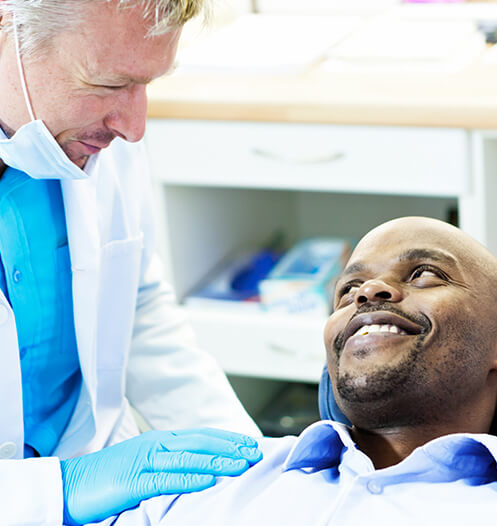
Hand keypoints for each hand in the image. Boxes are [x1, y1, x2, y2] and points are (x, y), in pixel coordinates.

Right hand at [60, 428, 261, 524]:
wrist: (72, 483)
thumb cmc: (110, 476)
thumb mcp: (144, 462)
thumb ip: (169, 461)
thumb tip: (198, 468)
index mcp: (160, 439)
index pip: (201, 435)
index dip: (227, 438)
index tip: (249, 444)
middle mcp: (156, 444)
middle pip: (201, 442)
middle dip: (230, 447)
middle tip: (255, 452)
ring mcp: (145, 460)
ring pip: (190, 458)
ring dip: (219, 461)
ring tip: (242, 464)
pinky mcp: (135, 480)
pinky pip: (167, 479)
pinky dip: (191, 479)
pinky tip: (209, 482)